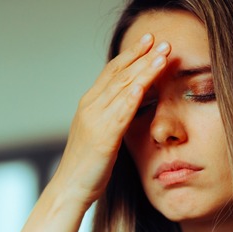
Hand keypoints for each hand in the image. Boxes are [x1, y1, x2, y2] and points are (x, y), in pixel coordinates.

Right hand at [51, 33, 170, 208]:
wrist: (70, 188)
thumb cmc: (87, 166)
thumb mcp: (101, 134)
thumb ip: (113, 116)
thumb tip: (131, 102)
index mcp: (90, 104)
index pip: (113, 72)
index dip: (131, 55)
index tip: (149, 42)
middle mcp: (90, 107)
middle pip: (119, 74)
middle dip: (141, 56)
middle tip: (161, 41)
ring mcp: (96, 121)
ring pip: (122, 89)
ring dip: (143, 70)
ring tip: (161, 55)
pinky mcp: (103, 138)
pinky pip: (120, 113)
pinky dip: (132, 97)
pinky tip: (143, 84)